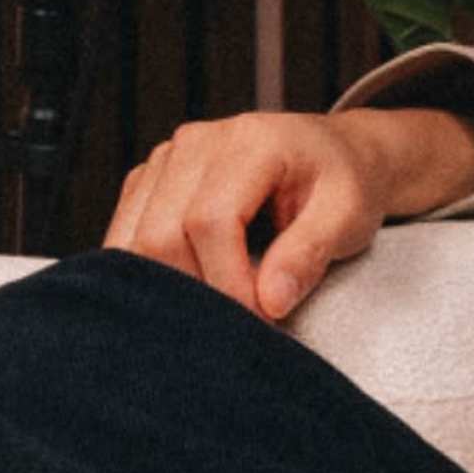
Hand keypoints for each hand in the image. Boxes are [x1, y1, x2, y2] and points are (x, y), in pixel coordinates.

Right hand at [102, 99, 473, 319]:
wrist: (332, 155)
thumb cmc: (342, 183)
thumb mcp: (348, 216)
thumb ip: (309, 253)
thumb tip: (269, 301)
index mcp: (249, 142)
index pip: (211, 220)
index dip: (227, 282)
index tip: (258, 322)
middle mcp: (196, 142)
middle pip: (161, 233)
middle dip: (195, 293)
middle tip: (233, 330)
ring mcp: (167, 159)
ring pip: (134, 239)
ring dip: (166, 290)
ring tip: (210, 320)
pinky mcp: (150, 181)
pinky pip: (126, 236)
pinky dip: (147, 276)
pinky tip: (183, 299)